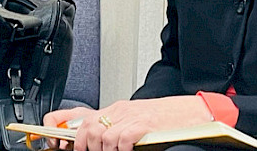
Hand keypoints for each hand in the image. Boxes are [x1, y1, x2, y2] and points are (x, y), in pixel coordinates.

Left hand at [47, 96, 211, 150]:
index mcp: (115, 110)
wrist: (190, 114)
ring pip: (102, 136)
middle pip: (88, 128)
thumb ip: (116, 129)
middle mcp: (120, 111)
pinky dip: (119, 150)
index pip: (83, 119)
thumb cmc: (164, 121)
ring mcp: (131, 117)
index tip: (66, 148)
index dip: (70, 135)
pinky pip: (122, 139)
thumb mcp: (134, 121)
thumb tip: (97, 144)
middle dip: (84, 147)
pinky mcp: (143, 125)